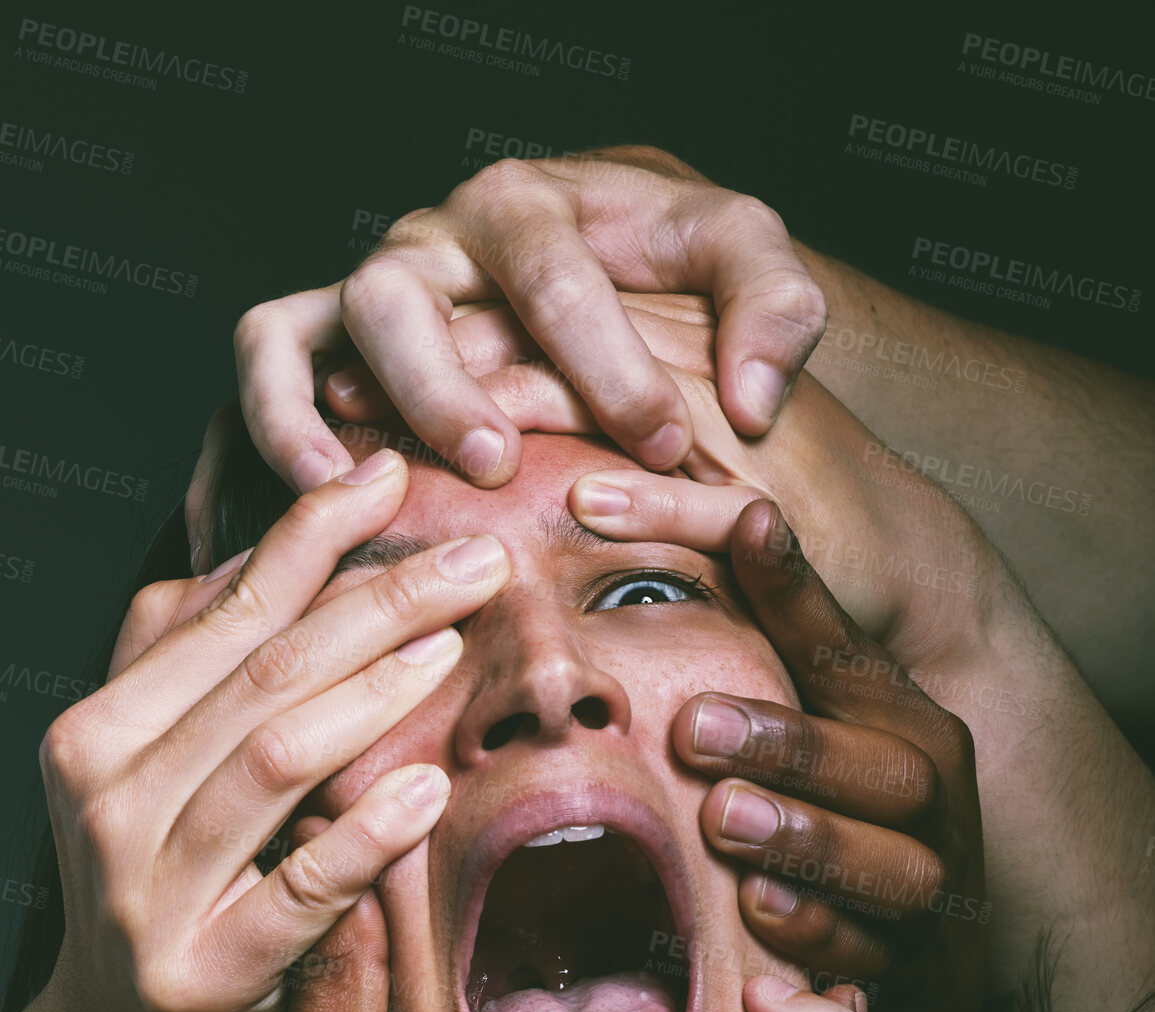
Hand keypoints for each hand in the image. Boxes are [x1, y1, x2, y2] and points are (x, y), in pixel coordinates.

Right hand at [37, 451, 510, 1011]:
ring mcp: (147, 891)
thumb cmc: (161, 892)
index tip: (393, 475)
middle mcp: (108, 797)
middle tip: (477, 556)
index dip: (311, 536)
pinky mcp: (201, 975)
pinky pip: (299, 889)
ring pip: (275, 760)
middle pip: (260, 673)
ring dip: (376, 695)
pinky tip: (428, 789)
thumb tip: (286, 549)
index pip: (220, 613)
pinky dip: (366, 834)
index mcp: (98, 730)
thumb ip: (200, 672)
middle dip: (377, 601)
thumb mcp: (152, 772)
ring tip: (455, 646)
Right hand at [229, 147, 823, 496]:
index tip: (667, 447)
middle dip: (445, 388)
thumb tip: (749, 400)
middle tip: (502, 466)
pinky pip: (267, 361)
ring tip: (386, 490)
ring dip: (328, 413)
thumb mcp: (745, 261)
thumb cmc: (671, 263)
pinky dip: (269, 422)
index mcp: (532, 206)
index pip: (556, 278)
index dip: (608, 365)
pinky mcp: (328, 334)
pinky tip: (315, 493)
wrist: (610, 249)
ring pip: (309, 327)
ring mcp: (371, 287)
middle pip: (402, 297)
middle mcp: (433, 240)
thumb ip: (775, 310)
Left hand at [675, 499, 986, 1011]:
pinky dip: (817, 937)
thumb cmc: (838, 815)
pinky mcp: (911, 969)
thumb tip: (698, 532)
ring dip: (805, 840)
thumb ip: (764, 650)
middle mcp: (931, 800)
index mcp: (903, 722)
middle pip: (882, 769)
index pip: (846, 652)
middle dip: (791, 746)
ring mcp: (929, 888)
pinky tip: (759, 914)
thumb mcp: (811, 727)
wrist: (915, 947)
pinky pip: (871, 958)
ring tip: (724, 819)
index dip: (795, 591)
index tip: (744, 523)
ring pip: (888, 867)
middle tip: (696, 728)